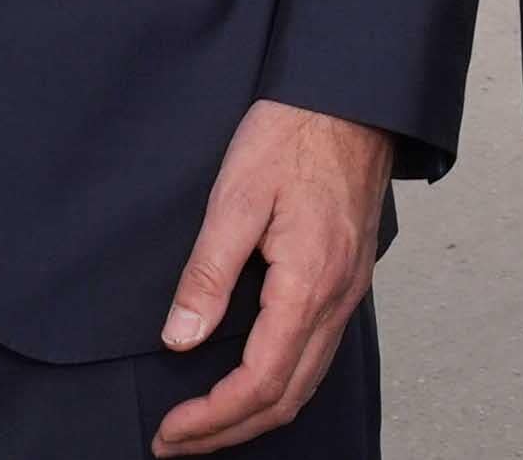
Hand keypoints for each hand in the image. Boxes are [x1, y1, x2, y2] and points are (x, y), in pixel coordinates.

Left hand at [152, 100, 391, 455]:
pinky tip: (253, 379)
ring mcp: (350, 288)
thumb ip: (208, 273)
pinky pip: (320, 352)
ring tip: (208, 423)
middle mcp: (338, 295)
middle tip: (177, 442)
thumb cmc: (295, 133)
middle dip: (229, 430)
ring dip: (257, 412)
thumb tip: (180, 338)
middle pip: (288, 396)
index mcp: (309, 282)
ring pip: (308, 380)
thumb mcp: (236, 197)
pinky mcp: (349, 276)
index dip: (212, 418)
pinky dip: (283, 384)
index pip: (261, 381)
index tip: (171, 429)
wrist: (351, 96)